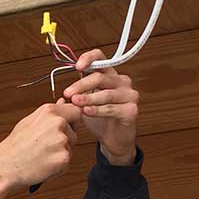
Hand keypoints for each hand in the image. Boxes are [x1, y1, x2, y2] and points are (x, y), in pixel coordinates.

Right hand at [0, 102, 81, 198]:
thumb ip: (50, 113)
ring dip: (60, 153)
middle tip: (44, 147)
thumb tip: (64, 102)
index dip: (72, 122)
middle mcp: (57, 123)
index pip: (76, 111)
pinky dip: (57, 167)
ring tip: (41, 155)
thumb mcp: (30, 121)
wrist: (4, 166)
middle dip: (64, 140)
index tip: (63, 129)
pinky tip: (43, 164)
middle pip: (74, 132)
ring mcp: (62, 141)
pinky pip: (67, 163)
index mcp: (49, 111)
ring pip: (71, 148)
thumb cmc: (15, 146)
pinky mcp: (64, 158)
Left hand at [62, 50, 138, 165]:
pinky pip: (111, 108)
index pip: (101, 58)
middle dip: (81, 85)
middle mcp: (122, 82)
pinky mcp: (132, 110)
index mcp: (110, 76)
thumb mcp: (85, 103)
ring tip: (75, 102)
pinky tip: (87, 111)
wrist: (113, 140)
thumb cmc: (100, 120)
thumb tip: (66, 92)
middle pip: (100, 77)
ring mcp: (129, 95)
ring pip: (106, 93)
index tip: (77, 67)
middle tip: (68, 93)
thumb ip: (79, 94)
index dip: (89, 58)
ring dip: (88, 98)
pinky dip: (97, 110)